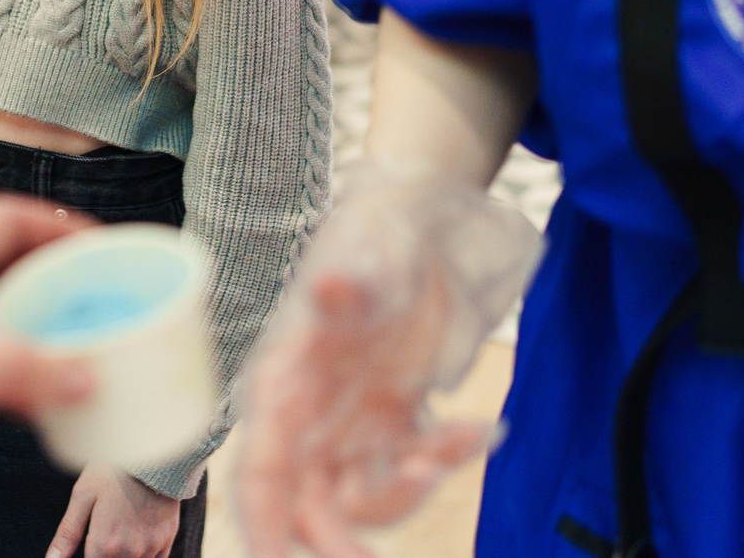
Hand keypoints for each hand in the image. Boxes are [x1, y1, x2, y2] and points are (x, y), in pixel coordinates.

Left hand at [0, 198, 92, 490]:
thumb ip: (14, 367)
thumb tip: (90, 377)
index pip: (11, 220)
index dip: (59, 226)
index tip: (108, 245)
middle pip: (14, 275)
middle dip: (63, 287)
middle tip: (118, 312)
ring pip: (3, 331)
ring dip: (45, 343)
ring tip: (100, 361)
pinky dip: (21, 392)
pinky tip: (51, 413)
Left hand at [50, 466, 182, 557]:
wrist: (151, 451)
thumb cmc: (111, 471)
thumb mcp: (82, 496)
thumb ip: (67, 534)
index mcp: (104, 545)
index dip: (89, 554)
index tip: (90, 543)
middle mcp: (129, 553)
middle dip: (104, 554)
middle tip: (103, 533)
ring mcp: (151, 548)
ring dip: (122, 555)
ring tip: (118, 528)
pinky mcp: (166, 540)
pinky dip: (142, 555)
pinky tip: (135, 537)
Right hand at [234, 166, 543, 557]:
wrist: (424, 218)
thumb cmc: (379, 228)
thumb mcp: (365, 250)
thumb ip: (349, 277)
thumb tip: (332, 291)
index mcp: (285, 380)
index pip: (260, 469)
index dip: (261, 522)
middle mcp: (312, 413)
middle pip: (309, 504)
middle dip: (339, 541)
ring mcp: (354, 418)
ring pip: (365, 497)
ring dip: (407, 495)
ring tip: (453, 444)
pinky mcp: (396, 415)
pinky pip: (416, 464)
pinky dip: (448, 456)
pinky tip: (482, 426)